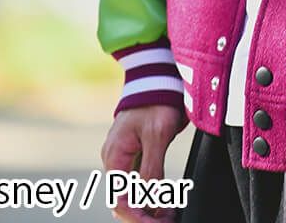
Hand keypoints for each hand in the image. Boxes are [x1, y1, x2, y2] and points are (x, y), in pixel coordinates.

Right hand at [100, 103, 188, 222]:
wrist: (157, 77)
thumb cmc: (156, 101)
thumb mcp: (157, 133)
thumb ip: (153, 167)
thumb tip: (151, 200)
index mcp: (115, 156)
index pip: (120, 199)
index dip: (137, 217)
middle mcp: (115, 160)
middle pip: (124, 200)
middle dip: (144, 216)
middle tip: (169, 221)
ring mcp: (124, 157)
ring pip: (131, 193)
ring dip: (148, 208)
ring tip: (170, 216)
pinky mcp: (135, 153)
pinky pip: (139, 182)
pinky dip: (151, 195)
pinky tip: (167, 202)